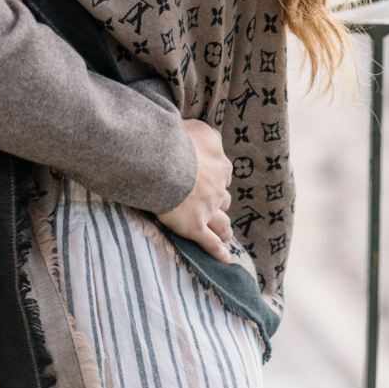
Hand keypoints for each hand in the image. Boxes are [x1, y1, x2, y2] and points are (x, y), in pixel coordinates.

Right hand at [157, 119, 233, 264]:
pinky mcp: (195, 227)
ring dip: (225, 229)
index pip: (223, 174)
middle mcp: (218, 189)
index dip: (216, 177)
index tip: (208, 178)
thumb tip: (213, 138)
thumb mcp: (199, 128)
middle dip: (219, 202)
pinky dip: (218, 252)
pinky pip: (210, 243)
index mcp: (220, 165)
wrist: (163, 162)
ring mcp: (208, 210)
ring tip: (226, 234)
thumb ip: (208, 135)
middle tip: (211, 204)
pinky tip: (224, 258)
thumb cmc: (177, 141)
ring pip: (223, 224)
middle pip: (224, 199)